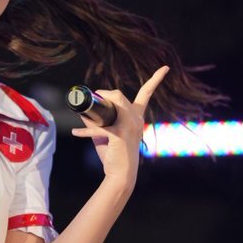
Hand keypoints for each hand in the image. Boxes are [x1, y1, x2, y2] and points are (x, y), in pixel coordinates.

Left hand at [71, 66, 169, 188]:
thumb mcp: (105, 135)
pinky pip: (99, 127)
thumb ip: (97, 123)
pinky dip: (85, 131)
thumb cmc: (114, 155)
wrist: (121, 175)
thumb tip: (84, 114)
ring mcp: (130, 125)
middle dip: (103, 94)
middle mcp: (136, 118)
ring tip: (84, 112)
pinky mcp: (120, 134)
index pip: (147, 93)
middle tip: (91, 101)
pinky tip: (76, 133)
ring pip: (114, 101)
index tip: (165, 67)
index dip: (156, 78)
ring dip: (96, 105)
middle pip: (119, 95)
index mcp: (137, 117)